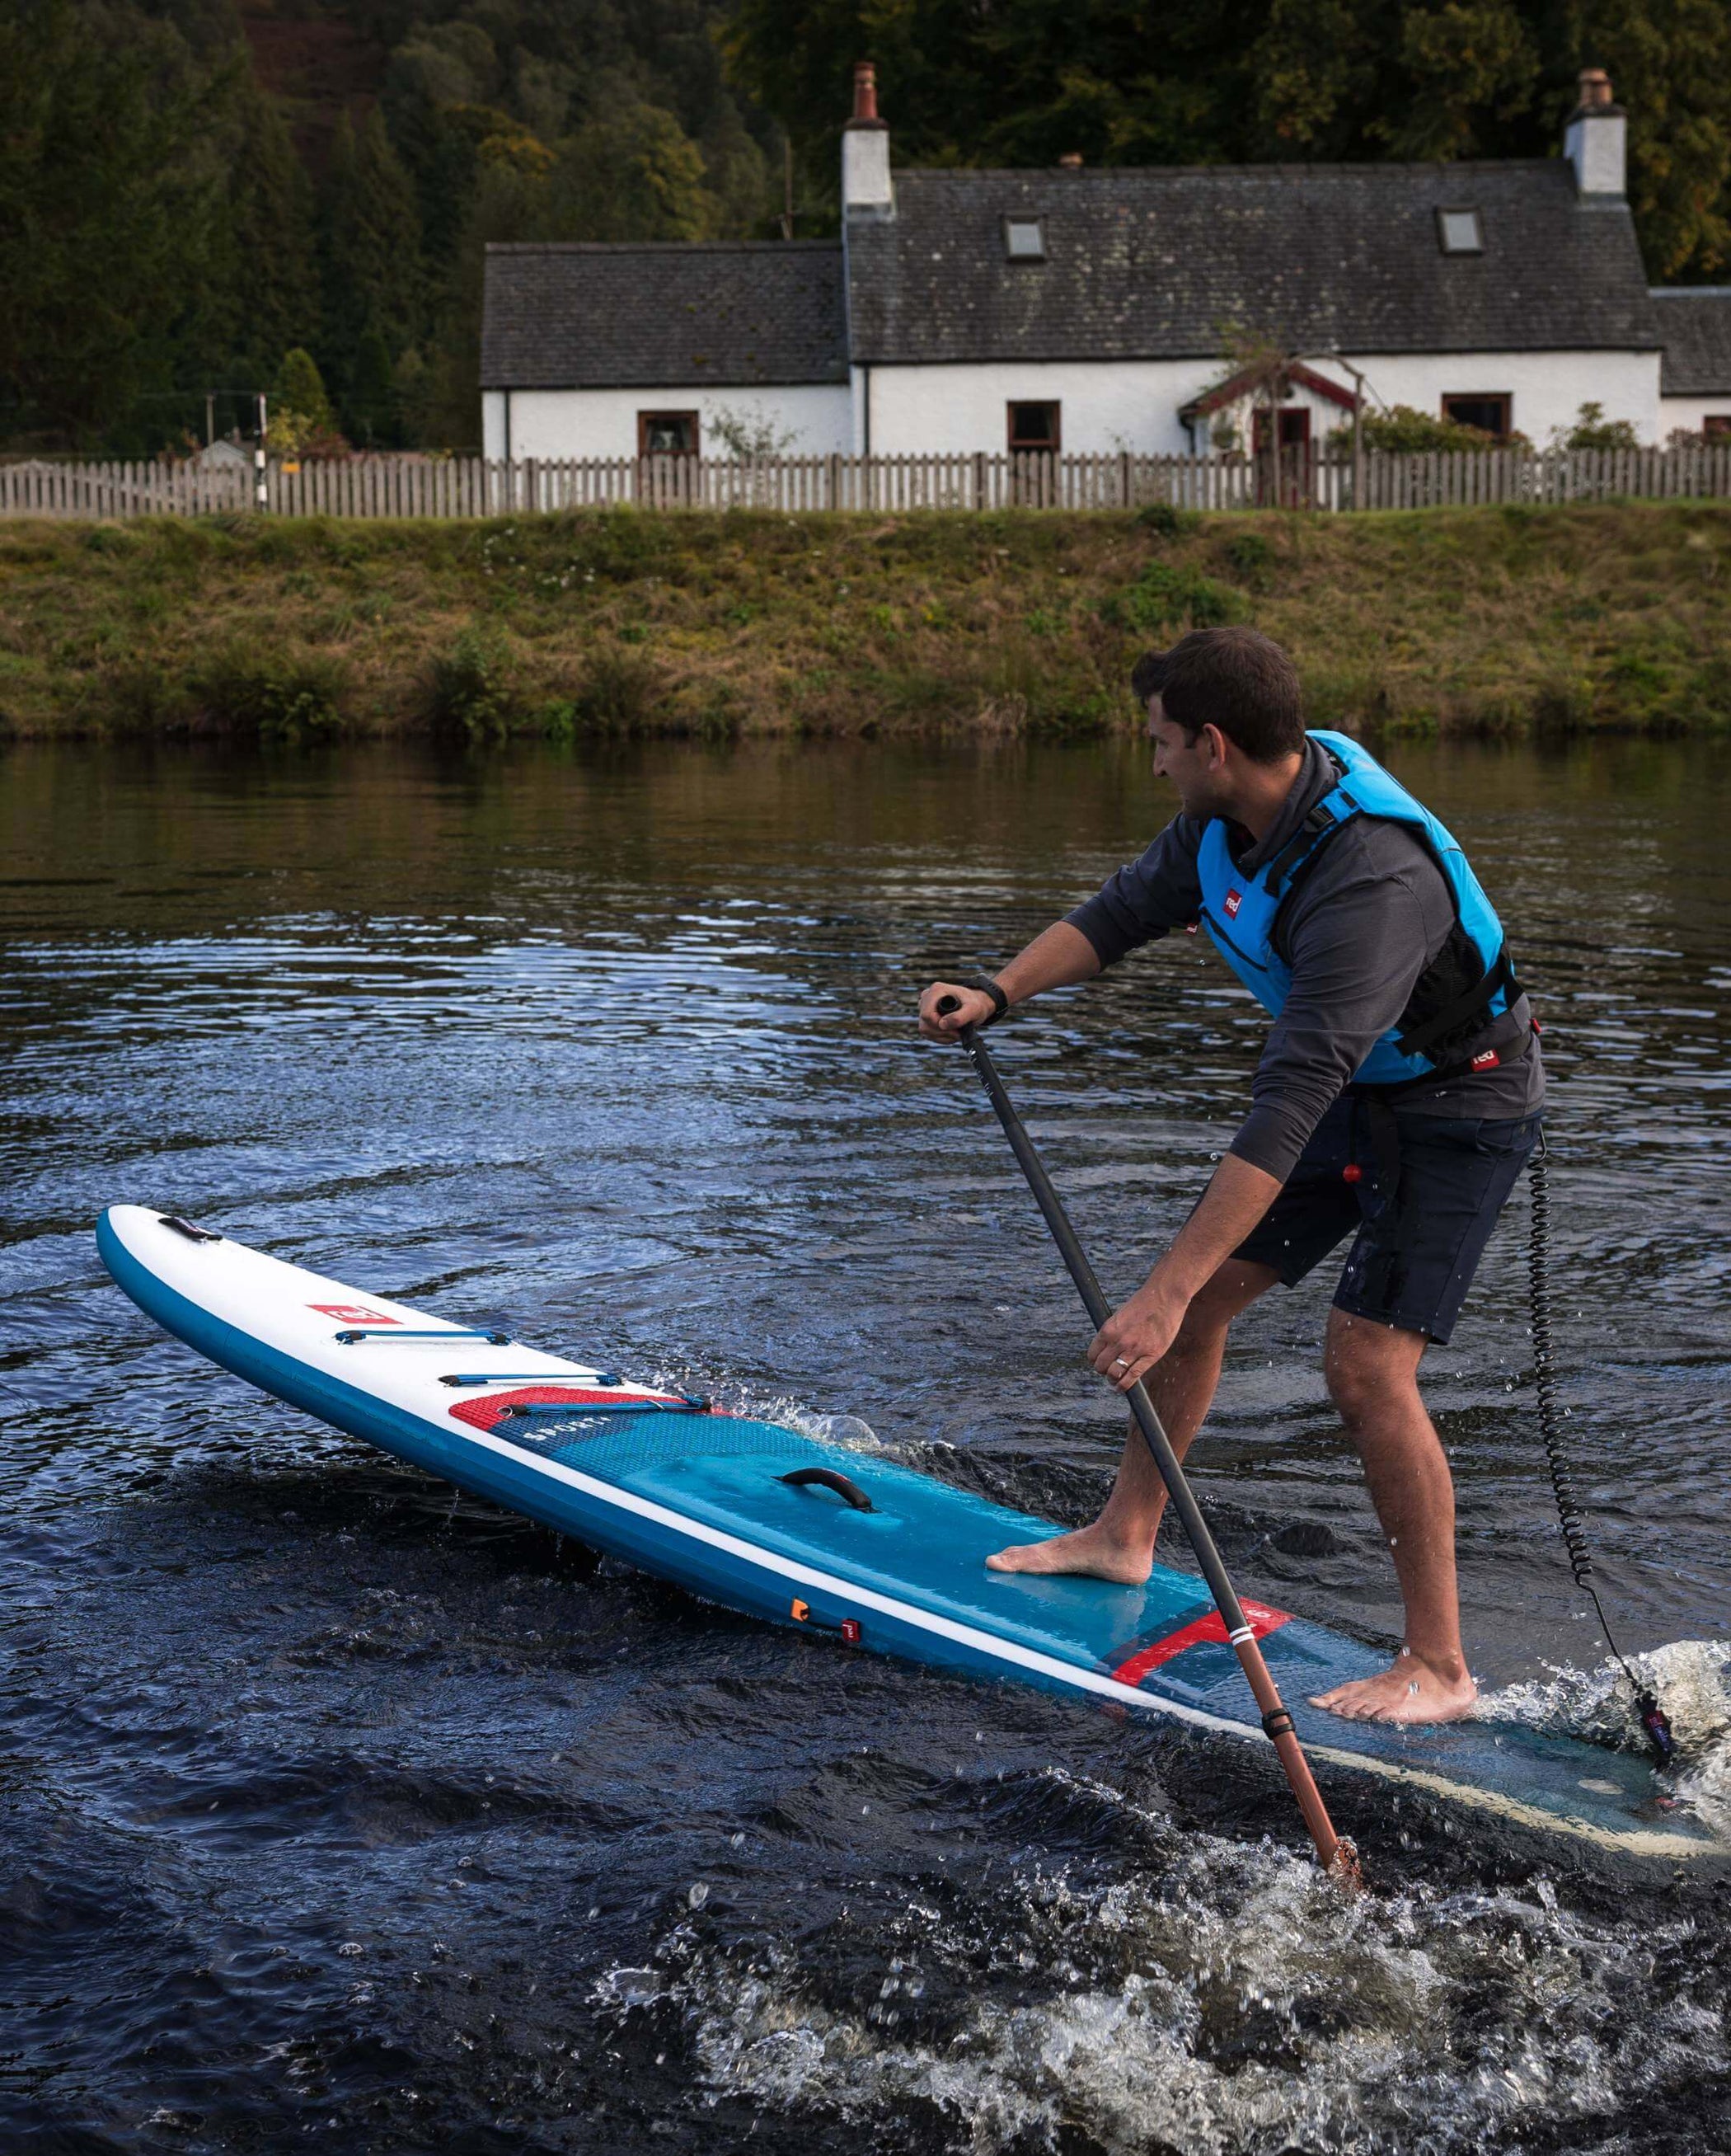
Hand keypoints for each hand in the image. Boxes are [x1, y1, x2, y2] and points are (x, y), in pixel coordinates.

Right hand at [919, 980, 997, 1040]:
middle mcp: (927, 997)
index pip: (927, 1015)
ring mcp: (924, 1007)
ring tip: (956, 1032)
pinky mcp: (926, 1017)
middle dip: (942, 1032)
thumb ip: (960, 1017)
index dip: (939, 1025)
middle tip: (958, 1032)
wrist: (975, 1006)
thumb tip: (942, 1024)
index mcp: (936, 990)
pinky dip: (941, 1037)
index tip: (955, 1028)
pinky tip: (952, 1032)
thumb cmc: (975, 1004)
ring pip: (925, 1030)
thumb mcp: (974, 1009)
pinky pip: (928, 1033)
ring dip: (942, 1036)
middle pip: (925, 1024)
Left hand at [1087, 1278, 1187, 1392]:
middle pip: (1101, 1366)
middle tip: (1108, 1370)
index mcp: (1108, 1329)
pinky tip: (1121, 1387)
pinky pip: (1133, 1376)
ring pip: (1114, 1373)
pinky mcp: (1151, 1355)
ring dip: (1112, 1379)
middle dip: (1103, 1370)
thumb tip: (1106, 1347)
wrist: (1164, 1298)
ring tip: (1114, 1379)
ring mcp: (1134, 1349)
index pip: (1092, 1354)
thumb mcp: (1119, 1315)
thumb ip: (1112, 1332)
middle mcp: (1118, 1341)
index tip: (1100, 1361)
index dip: (1095, 1360)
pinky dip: (1124, 1385)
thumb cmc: (1143, 1304)